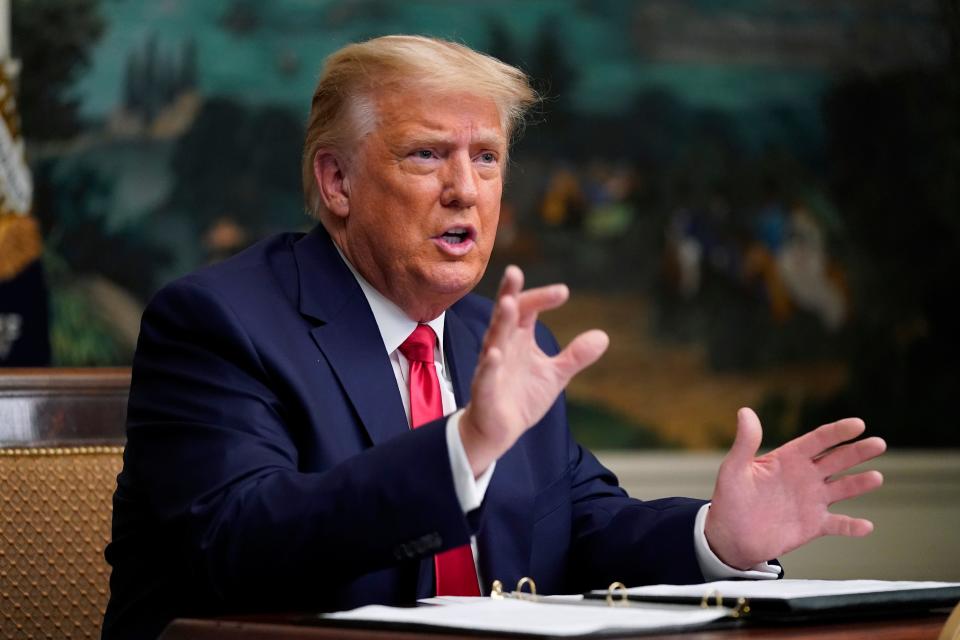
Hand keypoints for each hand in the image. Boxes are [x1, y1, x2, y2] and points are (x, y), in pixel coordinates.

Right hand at [459, 265, 608, 475]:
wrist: (498, 431)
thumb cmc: (522, 397)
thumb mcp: (555, 375)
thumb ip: (575, 356)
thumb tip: (603, 336)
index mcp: (518, 338)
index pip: (527, 308)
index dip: (542, 297)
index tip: (563, 292)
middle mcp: (502, 346)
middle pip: (505, 314)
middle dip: (510, 294)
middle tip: (514, 272)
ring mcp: (490, 366)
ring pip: (493, 339)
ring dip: (500, 322)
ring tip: (508, 304)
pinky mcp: (484, 390)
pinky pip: (485, 375)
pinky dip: (489, 365)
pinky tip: (493, 355)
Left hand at [705, 408, 885, 568]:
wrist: (731, 536)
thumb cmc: (730, 499)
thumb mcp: (734, 469)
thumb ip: (745, 442)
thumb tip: (746, 411)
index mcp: (788, 459)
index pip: (818, 440)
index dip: (838, 432)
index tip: (858, 424)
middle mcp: (805, 477)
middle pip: (837, 460)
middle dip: (858, 451)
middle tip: (878, 443)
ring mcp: (812, 500)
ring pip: (843, 488)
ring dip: (860, 483)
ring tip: (876, 477)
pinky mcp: (814, 525)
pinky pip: (838, 524)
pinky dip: (852, 526)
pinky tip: (866, 527)